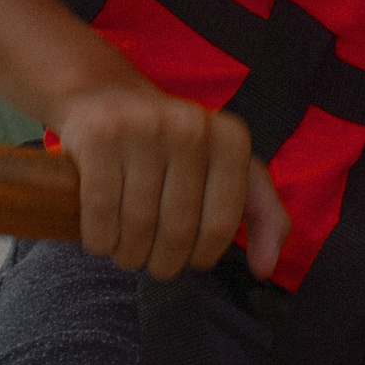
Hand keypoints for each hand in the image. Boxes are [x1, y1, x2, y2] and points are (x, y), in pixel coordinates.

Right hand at [51, 83, 289, 280]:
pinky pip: (100, 212)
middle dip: (163, 263)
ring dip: (129, 256)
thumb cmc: (175, 147)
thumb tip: (266, 268)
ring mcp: (144, 128)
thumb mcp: (228, 169)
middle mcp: (192, 127)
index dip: (201, 256)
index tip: (189, 257)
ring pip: (137, 225)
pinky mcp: (100, 135)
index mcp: (230, 139)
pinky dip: (99, 240)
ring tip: (127, 252)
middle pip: (177, 230)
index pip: (221, 227)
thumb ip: (263, 215)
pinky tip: (102, 239)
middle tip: (153, 262)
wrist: (108, 96)